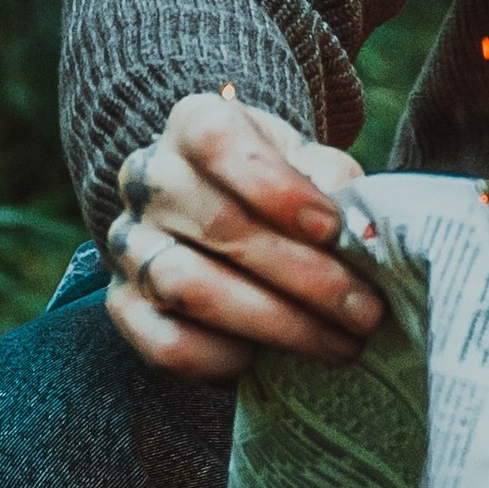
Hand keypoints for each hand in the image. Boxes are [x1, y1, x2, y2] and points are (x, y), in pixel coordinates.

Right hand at [102, 93, 380, 380]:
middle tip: (365, 311)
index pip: (217, 142)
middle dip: (306, 276)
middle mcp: (148, 180)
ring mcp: (129, 244)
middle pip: (220, 226)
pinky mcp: (123, 307)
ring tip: (339, 344)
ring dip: (277, 323)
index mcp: (193, 126)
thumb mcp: (314, 167)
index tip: (331, 229)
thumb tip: (358, 231)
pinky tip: (270, 362)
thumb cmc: (284, 192)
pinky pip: (166, 343)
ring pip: (191, 287)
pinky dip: (223, 359)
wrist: (234, 226)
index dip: (276, 188)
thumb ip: (335, 184)